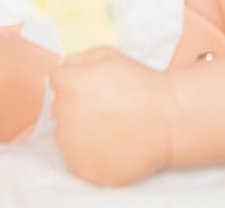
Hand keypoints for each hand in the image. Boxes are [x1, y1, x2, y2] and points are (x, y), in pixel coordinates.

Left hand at [50, 50, 173, 185]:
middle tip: (106, 107)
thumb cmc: (140, 84)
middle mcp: (63, 114)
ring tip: (111, 128)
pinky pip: (76, 160)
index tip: (94, 87)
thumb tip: (63, 68)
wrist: (167, 120)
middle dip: (77, 106)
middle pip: (61, 108)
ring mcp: (71, 145)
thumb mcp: (110, 55)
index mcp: (69, 83)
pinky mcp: (82, 169)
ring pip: (66, 135)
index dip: (76, 81)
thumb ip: (80, 58)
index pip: (57, 80)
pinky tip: (110, 145)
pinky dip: (89, 155)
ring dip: (80, 131)